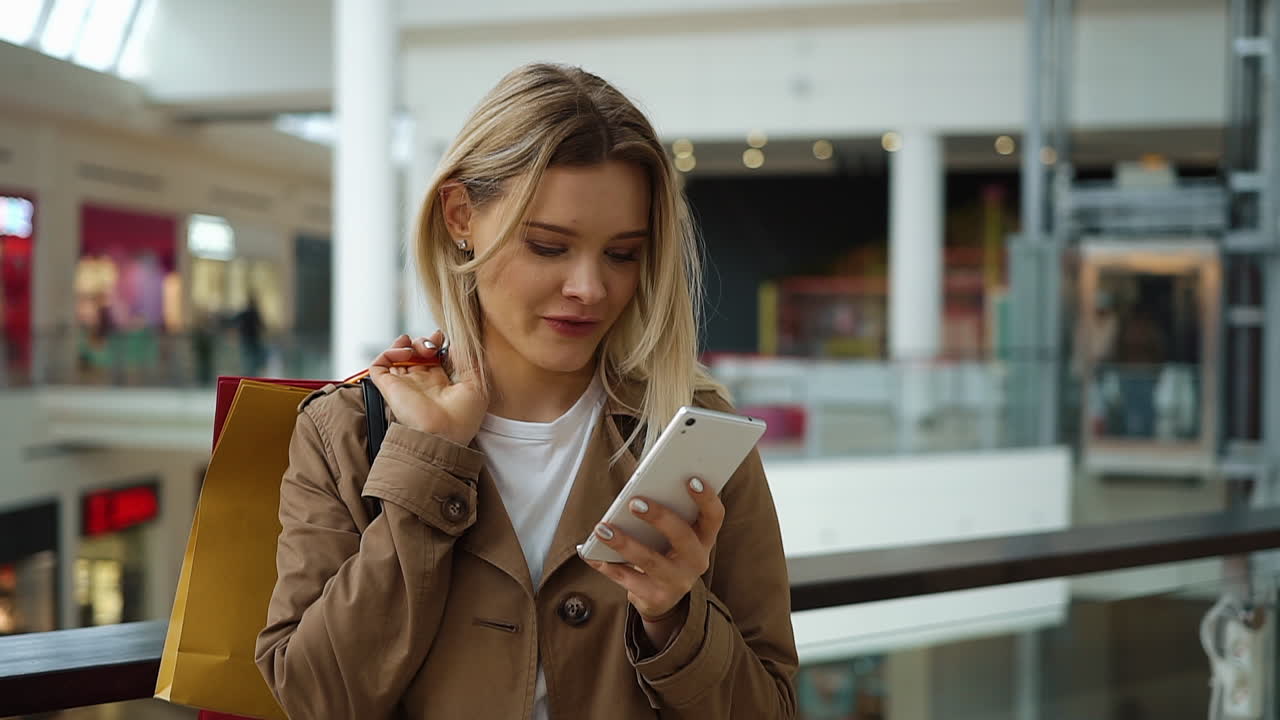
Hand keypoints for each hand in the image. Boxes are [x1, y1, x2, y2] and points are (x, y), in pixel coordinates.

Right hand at [367, 331, 485, 445]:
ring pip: (396, 358)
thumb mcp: (477, 384)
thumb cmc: (463, 418)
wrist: (443, 435)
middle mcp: (422, 383)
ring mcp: (405, 385)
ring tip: (416, 347)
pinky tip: (404, 352)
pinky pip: (378, 366)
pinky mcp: (390, 388)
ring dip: (404, 344)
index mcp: (441, 384)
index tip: (441, 336)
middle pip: (415, 355)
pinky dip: (388, 353)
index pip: (433, 358)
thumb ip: (469, 361)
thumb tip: (458, 344)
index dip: (435, 343)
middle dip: (422, 341)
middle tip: (431, 344)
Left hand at [584, 477, 724, 648]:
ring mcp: (677, 582)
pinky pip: (626, 579)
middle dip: (659, 518)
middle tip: (635, 502)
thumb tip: (638, 490)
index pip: (714, 517)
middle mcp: (696, 561)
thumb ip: (666, 513)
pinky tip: (589, 552)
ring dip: (625, 542)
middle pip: (682, 537)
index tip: (691, 479)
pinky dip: (605, 564)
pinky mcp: (655, 597)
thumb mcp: (673, 536)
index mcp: (704, 539)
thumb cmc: (665, 552)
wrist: (661, 597)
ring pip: (651, 561)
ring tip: (603, 528)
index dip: (706, 498)